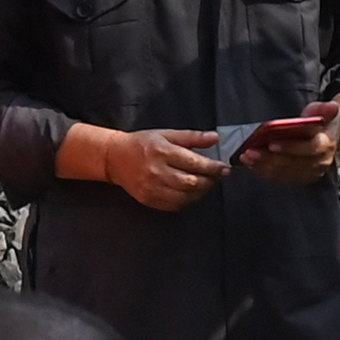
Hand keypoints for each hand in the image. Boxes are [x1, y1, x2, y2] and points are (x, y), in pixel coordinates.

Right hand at [73, 122, 226, 211]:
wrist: (114, 158)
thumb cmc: (143, 143)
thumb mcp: (166, 134)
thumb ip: (192, 137)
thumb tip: (215, 138)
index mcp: (162, 151)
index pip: (195, 163)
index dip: (214, 168)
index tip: (225, 168)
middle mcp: (157, 171)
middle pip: (192, 183)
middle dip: (210, 181)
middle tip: (217, 176)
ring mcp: (152, 188)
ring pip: (186, 196)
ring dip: (201, 192)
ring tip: (204, 184)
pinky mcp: (149, 199)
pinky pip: (175, 205)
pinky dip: (188, 200)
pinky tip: (190, 192)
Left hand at [238, 89, 339, 188]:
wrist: (327, 136)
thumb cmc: (319, 123)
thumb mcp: (322, 112)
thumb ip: (323, 110)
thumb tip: (332, 106)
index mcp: (326, 144)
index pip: (309, 148)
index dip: (290, 147)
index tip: (271, 143)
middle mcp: (320, 161)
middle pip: (294, 163)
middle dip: (270, 158)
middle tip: (250, 152)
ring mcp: (311, 172)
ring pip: (286, 172)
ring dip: (264, 166)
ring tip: (246, 157)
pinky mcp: (301, 177)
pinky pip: (282, 177)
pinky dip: (265, 171)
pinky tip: (251, 164)